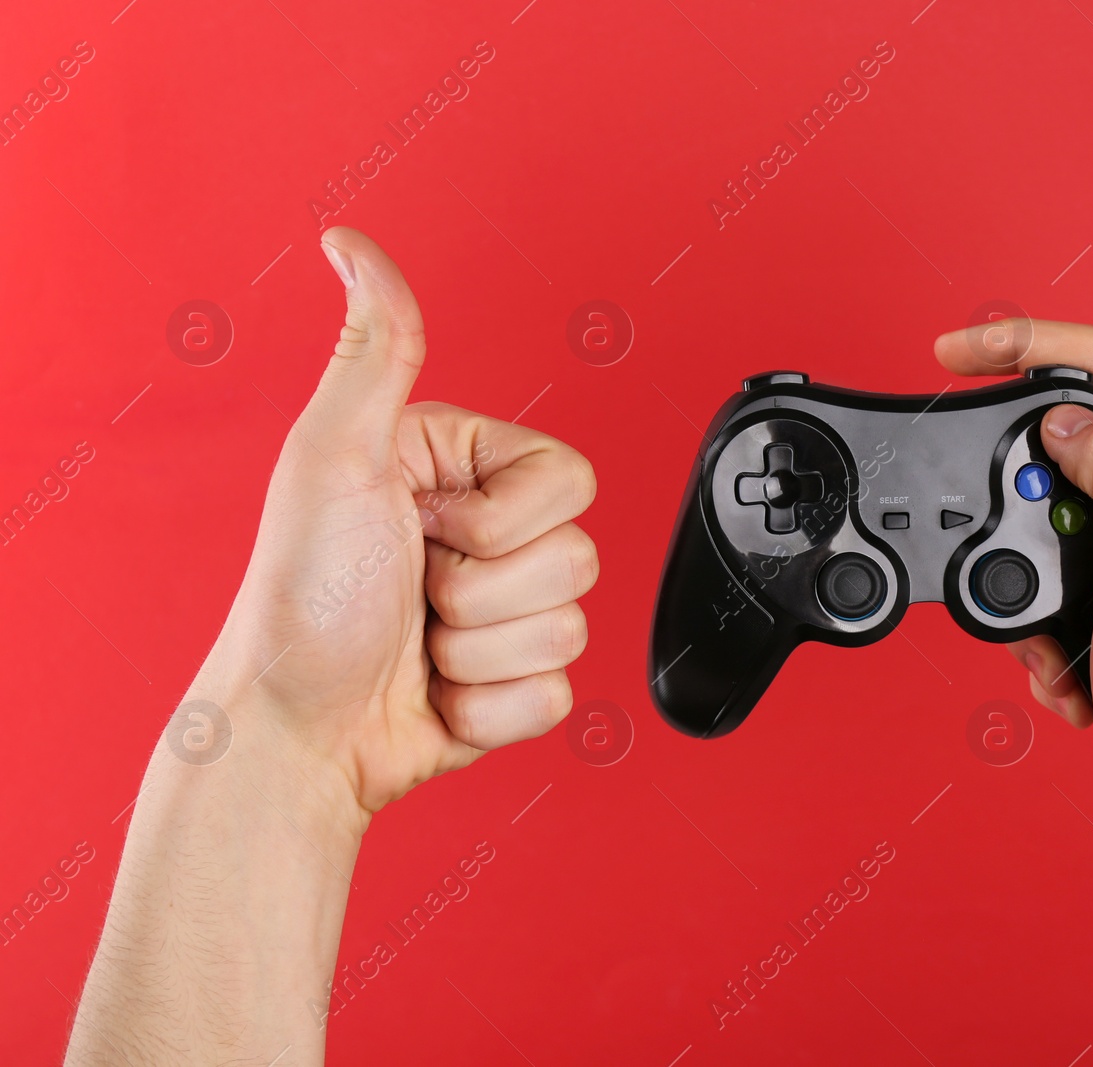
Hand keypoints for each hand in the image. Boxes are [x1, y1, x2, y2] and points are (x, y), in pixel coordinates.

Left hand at [194, 227, 597, 817]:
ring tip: (417, 644)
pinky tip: (435, 691)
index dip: (500, 519)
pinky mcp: (516, 683)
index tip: (422, 524)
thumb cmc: (302, 600)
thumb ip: (376, 350)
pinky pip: (557, 695)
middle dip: (483, 592)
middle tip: (413, 591)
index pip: (569, 480)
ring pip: (571, 627)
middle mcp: (491, 536)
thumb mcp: (333, 458)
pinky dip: (487, 706)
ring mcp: (507, 612)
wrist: (298, 734)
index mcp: (464, 471)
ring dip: (479, 652)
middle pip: (579, 556)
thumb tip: (349, 241)